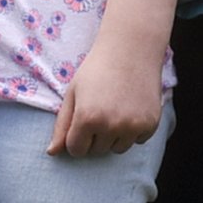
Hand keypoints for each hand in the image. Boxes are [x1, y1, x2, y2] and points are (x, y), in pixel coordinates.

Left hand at [51, 36, 164, 157]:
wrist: (131, 49)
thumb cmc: (97, 70)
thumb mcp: (73, 94)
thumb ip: (62, 125)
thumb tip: (51, 153)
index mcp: (87, 118)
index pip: (76, 150)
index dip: (77, 137)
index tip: (82, 121)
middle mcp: (110, 126)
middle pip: (97, 151)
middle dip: (95, 136)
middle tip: (101, 109)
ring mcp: (132, 126)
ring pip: (118, 149)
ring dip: (114, 136)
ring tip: (116, 109)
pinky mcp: (150, 124)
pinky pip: (137, 140)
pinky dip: (133, 129)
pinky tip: (131, 107)